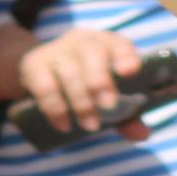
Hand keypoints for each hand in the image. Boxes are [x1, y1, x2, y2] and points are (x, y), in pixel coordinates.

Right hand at [15, 26, 145, 137]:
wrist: (39, 71)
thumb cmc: (84, 83)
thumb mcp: (106, 94)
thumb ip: (126, 115)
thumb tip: (143, 135)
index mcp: (105, 43)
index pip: (118, 42)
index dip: (125, 55)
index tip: (132, 71)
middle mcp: (81, 41)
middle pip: (91, 52)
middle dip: (100, 79)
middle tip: (109, 106)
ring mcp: (56, 50)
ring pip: (69, 71)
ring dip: (81, 101)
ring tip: (91, 125)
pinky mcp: (33, 64)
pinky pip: (45, 85)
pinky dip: (55, 108)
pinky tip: (64, 124)